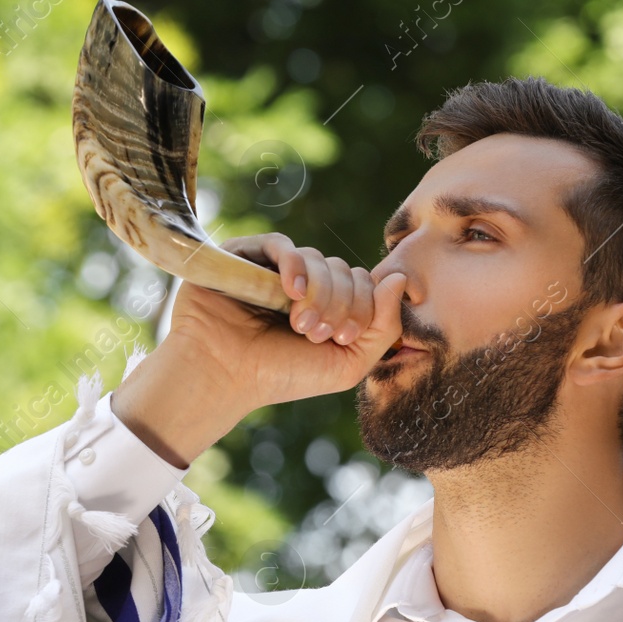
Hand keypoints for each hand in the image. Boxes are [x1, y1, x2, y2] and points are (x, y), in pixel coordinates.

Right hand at [167, 233, 408, 408]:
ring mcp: (272, 270)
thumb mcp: (347, 364)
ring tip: (300, 324)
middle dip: (340, 302)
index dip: (363, 306)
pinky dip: (294, 265)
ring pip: (316, 258)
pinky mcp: (244, 257)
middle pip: (344, 270)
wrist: (222, 377)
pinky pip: (281, 244)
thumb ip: (384, 326)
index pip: (364, 285)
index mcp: (327, 309)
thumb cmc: (280, 377)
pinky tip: (291, 292)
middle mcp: (301, 287)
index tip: (343, 338)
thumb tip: (400, 278)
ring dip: (318, 291)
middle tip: (318, 333)